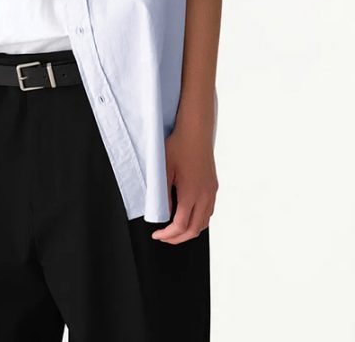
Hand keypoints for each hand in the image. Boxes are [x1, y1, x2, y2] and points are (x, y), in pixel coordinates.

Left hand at [151, 122, 217, 243]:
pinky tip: (188, 215)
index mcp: (191, 194)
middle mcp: (204, 196)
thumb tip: (162, 212)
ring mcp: (211, 192)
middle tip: (165, 238)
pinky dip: (198, 220)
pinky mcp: (213, 187)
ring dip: (189, 230)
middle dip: (178, 238)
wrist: (196, 132)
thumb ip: (163, 194)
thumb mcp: (164, 170)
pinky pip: (208, 212)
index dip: (168, 235)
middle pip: (194, 230)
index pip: (180, 226)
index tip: (158, 235)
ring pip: (204, 223)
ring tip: (175, 230)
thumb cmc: (179, 146)